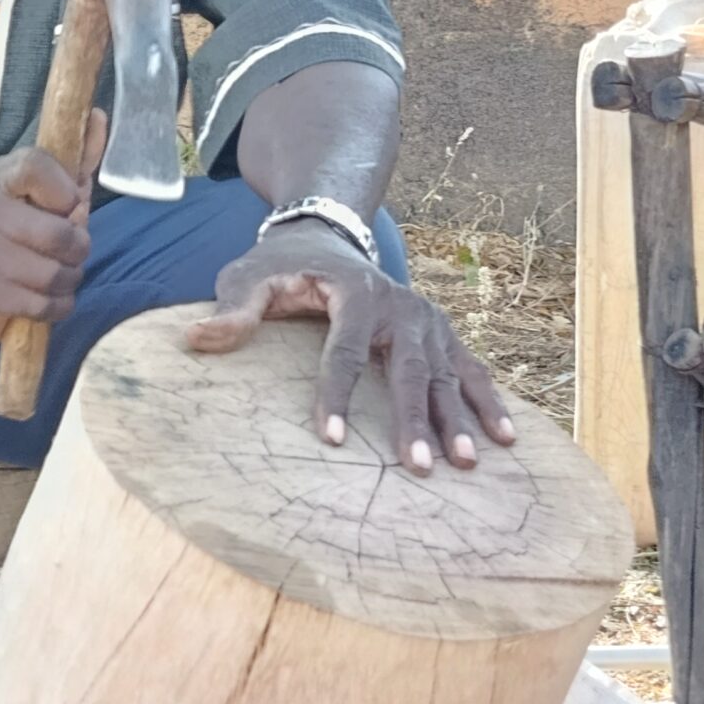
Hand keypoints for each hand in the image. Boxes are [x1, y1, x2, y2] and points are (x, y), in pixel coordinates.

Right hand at [0, 109, 108, 339]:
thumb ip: (78, 156)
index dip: (65, 189)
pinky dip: (57, 305)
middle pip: (54, 233)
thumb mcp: (54, 188)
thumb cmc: (24, 225)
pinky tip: (50, 296)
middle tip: (74, 250)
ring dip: (69, 279)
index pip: (34, 165)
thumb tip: (98, 116)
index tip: (71, 203)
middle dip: (79, 247)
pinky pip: (40, 306)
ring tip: (62, 274)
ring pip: (51, 275)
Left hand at [183, 219, 515, 472]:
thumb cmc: (281, 266)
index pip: (345, 352)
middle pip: (410, 370)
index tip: (332, 440)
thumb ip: (232, 308)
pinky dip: (490, 402)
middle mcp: (401, 306)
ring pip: (448, 374)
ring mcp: (427, 319)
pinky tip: (507, 438)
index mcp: (355, 294)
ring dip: (460, 419)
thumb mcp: (249, 276)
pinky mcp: (441, 332)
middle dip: (416, 420)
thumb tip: (196, 338)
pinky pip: (471, 368)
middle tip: (421, 468)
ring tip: (467, 464)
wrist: (327, 235)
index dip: (336, 396)